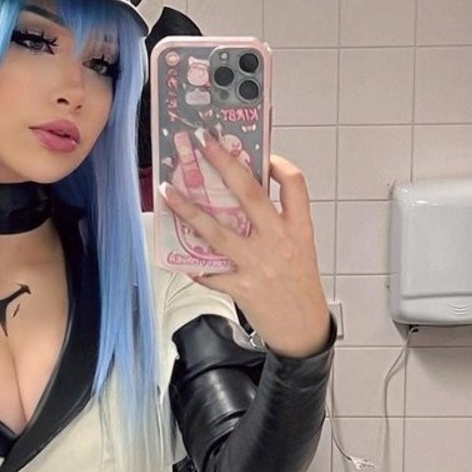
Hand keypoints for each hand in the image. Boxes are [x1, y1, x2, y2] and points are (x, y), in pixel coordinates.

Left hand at [160, 143, 330, 357]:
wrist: (303, 328)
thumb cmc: (300, 285)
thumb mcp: (301, 247)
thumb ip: (279, 222)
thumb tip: (246, 196)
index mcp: (298, 228)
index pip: (294, 183)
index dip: (278, 163)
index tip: (262, 153)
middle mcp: (278, 241)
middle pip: (249, 193)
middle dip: (223, 163)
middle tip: (203, 143)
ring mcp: (257, 264)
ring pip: (216, 230)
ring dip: (188, 209)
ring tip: (168, 191)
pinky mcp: (240, 286)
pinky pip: (209, 271)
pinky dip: (194, 264)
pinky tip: (181, 257)